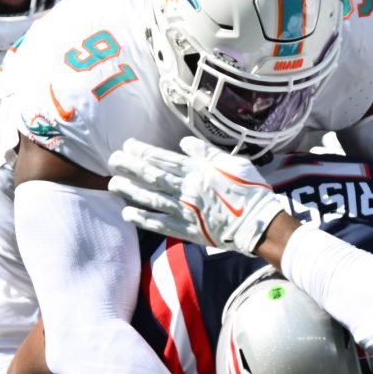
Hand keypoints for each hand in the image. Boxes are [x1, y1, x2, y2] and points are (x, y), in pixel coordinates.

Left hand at [110, 136, 285, 254]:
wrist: (259, 225)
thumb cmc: (251, 191)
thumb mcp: (234, 163)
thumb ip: (206, 152)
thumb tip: (184, 142)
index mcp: (199, 172)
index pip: (165, 160)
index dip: (144, 152)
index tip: (128, 146)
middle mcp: (188, 190)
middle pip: (153, 177)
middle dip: (131, 168)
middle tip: (113, 160)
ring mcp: (186, 212)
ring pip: (152, 199)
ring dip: (130, 191)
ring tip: (113, 184)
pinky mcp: (188, 230)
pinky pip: (160, 224)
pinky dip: (143, 218)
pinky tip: (128, 213)